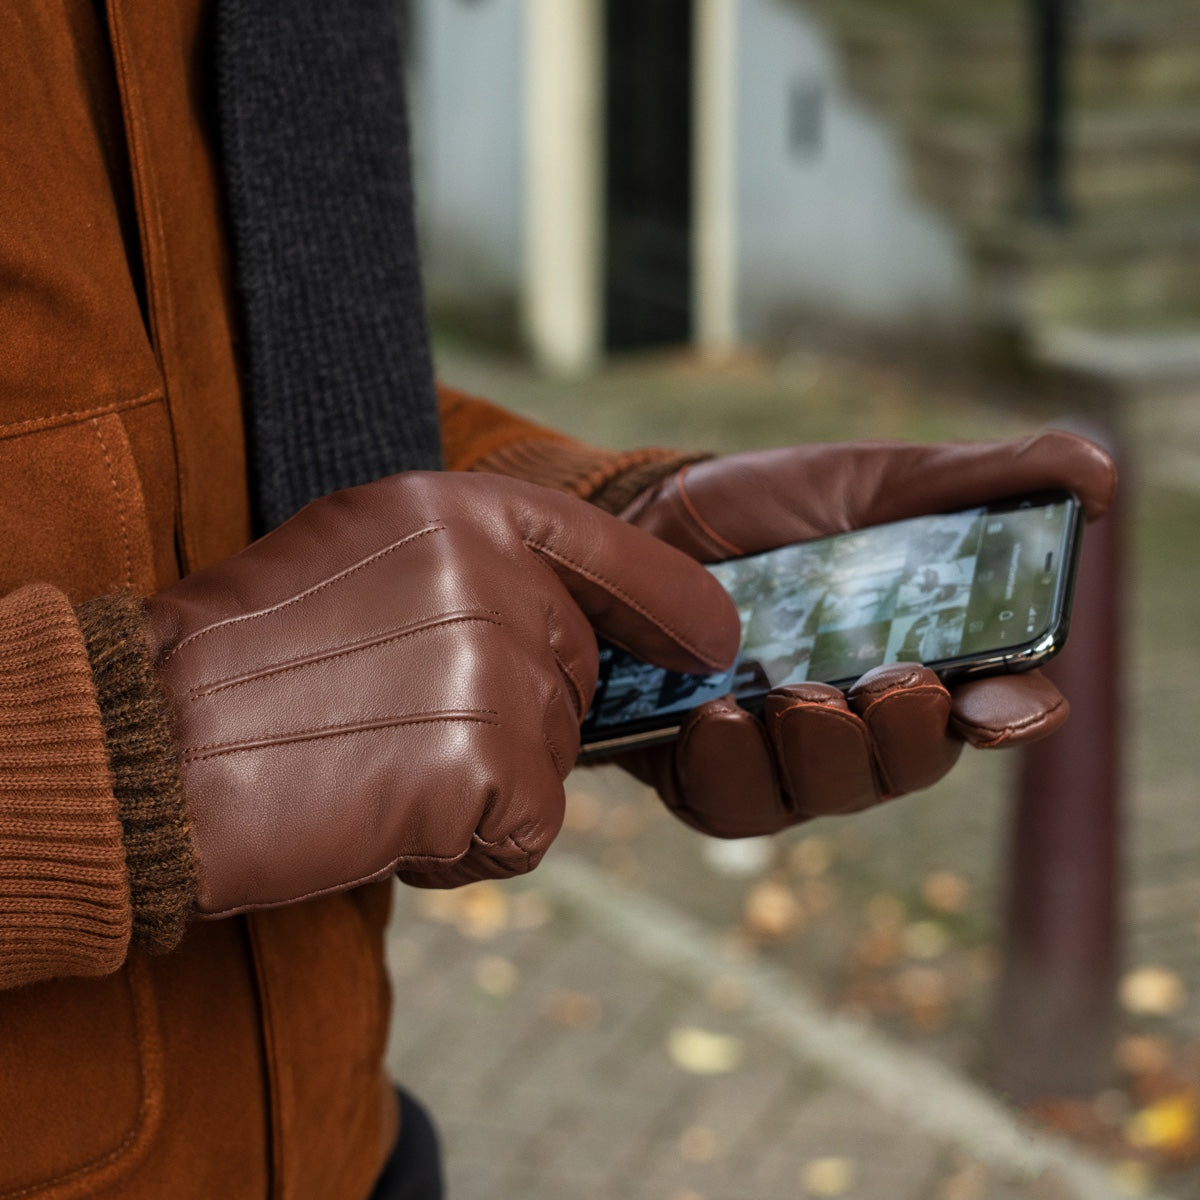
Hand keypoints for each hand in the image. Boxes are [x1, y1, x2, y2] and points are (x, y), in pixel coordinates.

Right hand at [146, 473, 738, 914]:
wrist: (144, 745)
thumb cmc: (238, 664)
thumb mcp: (360, 564)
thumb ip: (471, 576)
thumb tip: (565, 626)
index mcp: (457, 510)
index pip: (604, 545)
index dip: (666, 598)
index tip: (710, 641)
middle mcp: (492, 573)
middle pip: (577, 674)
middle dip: (517, 723)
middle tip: (402, 734)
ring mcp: (495, 665)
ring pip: (555, 758)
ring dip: (484, 789)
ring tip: (376, 774)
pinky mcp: (488, 762)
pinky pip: (530, 830)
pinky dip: (470, 851)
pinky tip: (388, 824)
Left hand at [618, 431, 1117, 836]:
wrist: (644, 523)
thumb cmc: (771, 508)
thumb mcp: (874, 481)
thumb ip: (981, 482)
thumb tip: (1100, 473)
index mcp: (923, 660)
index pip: (991, 710)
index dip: (1011, 715)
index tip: (1006, 704)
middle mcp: (863, 724)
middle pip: (911, 767)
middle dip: (906, 735)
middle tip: (891, 683)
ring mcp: (787, 758)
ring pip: (827, 794)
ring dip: (820, 752)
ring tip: (792, 696)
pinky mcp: (710, 777)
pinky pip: (733, 804)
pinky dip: (730, 768)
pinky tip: (717, 716)